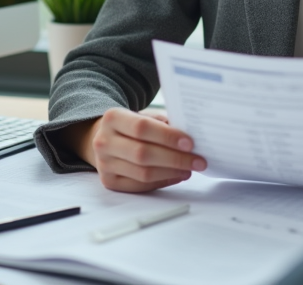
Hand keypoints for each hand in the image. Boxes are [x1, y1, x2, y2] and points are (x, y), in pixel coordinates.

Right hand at [66, 107, 206, 192]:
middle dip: (175, 158)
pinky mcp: (109, 182)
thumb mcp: (143, 116)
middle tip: (198, 160)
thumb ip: (163, 123)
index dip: (167, 136)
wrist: (106, 139)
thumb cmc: (131, 126)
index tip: (190, 143)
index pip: (142, 127)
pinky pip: (140, 185)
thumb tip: (191, 137)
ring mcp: (104, 164)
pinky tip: (176, 175)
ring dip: (171, 172)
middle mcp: (103, 141)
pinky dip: (162, 181)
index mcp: (112, 118)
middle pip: (143, 154)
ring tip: (190, 168)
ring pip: (143, 173)